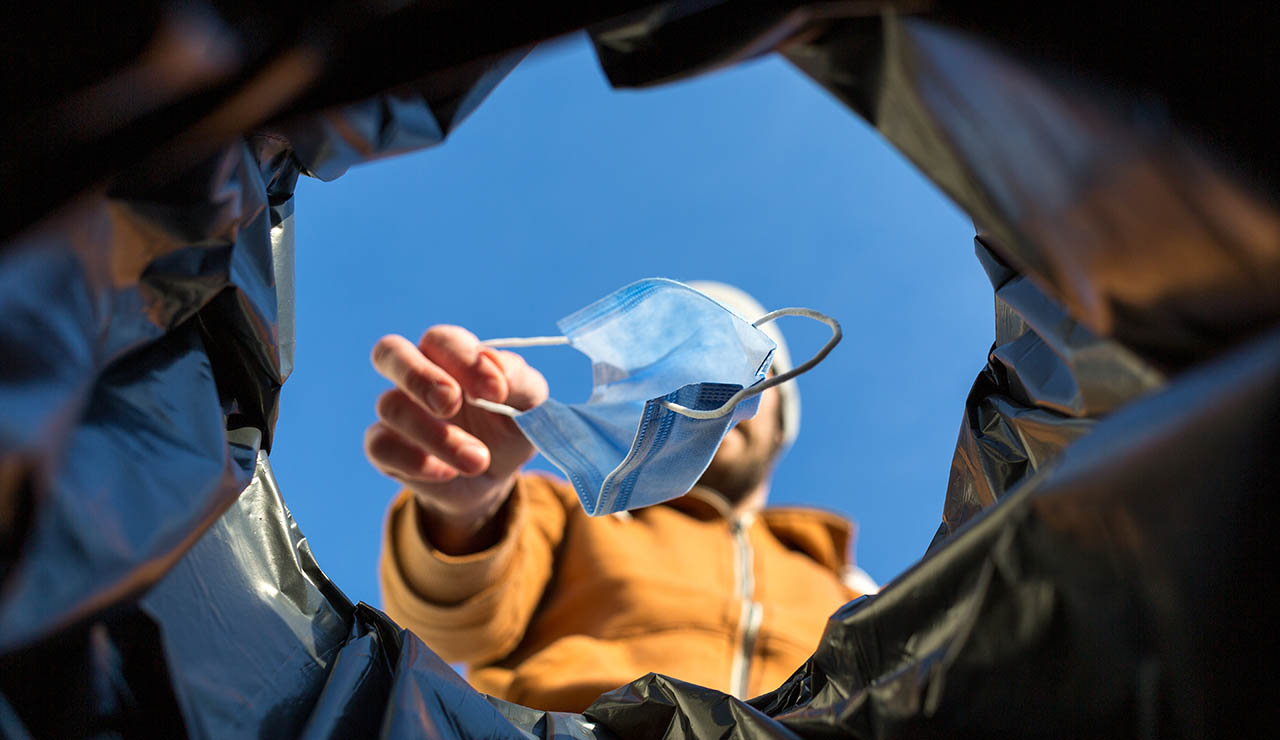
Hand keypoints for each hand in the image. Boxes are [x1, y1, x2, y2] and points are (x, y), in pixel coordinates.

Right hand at [365, 325, 547, 552]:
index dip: (463, 360)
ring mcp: (396, 409)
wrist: (496, 476)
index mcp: (451, 354)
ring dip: (437, 436)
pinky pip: (381, 446)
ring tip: (479, 460)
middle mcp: (416, 374)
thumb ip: (518, 379)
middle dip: (419, 377)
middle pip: (390, 351)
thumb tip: (491, 360)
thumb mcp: (530, 403)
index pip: (442, 340)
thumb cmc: (510, 425)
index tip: (496, 391)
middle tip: (451, 402)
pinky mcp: (385, 447)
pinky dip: (415, 461)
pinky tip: (447, 472)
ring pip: (391, 407)